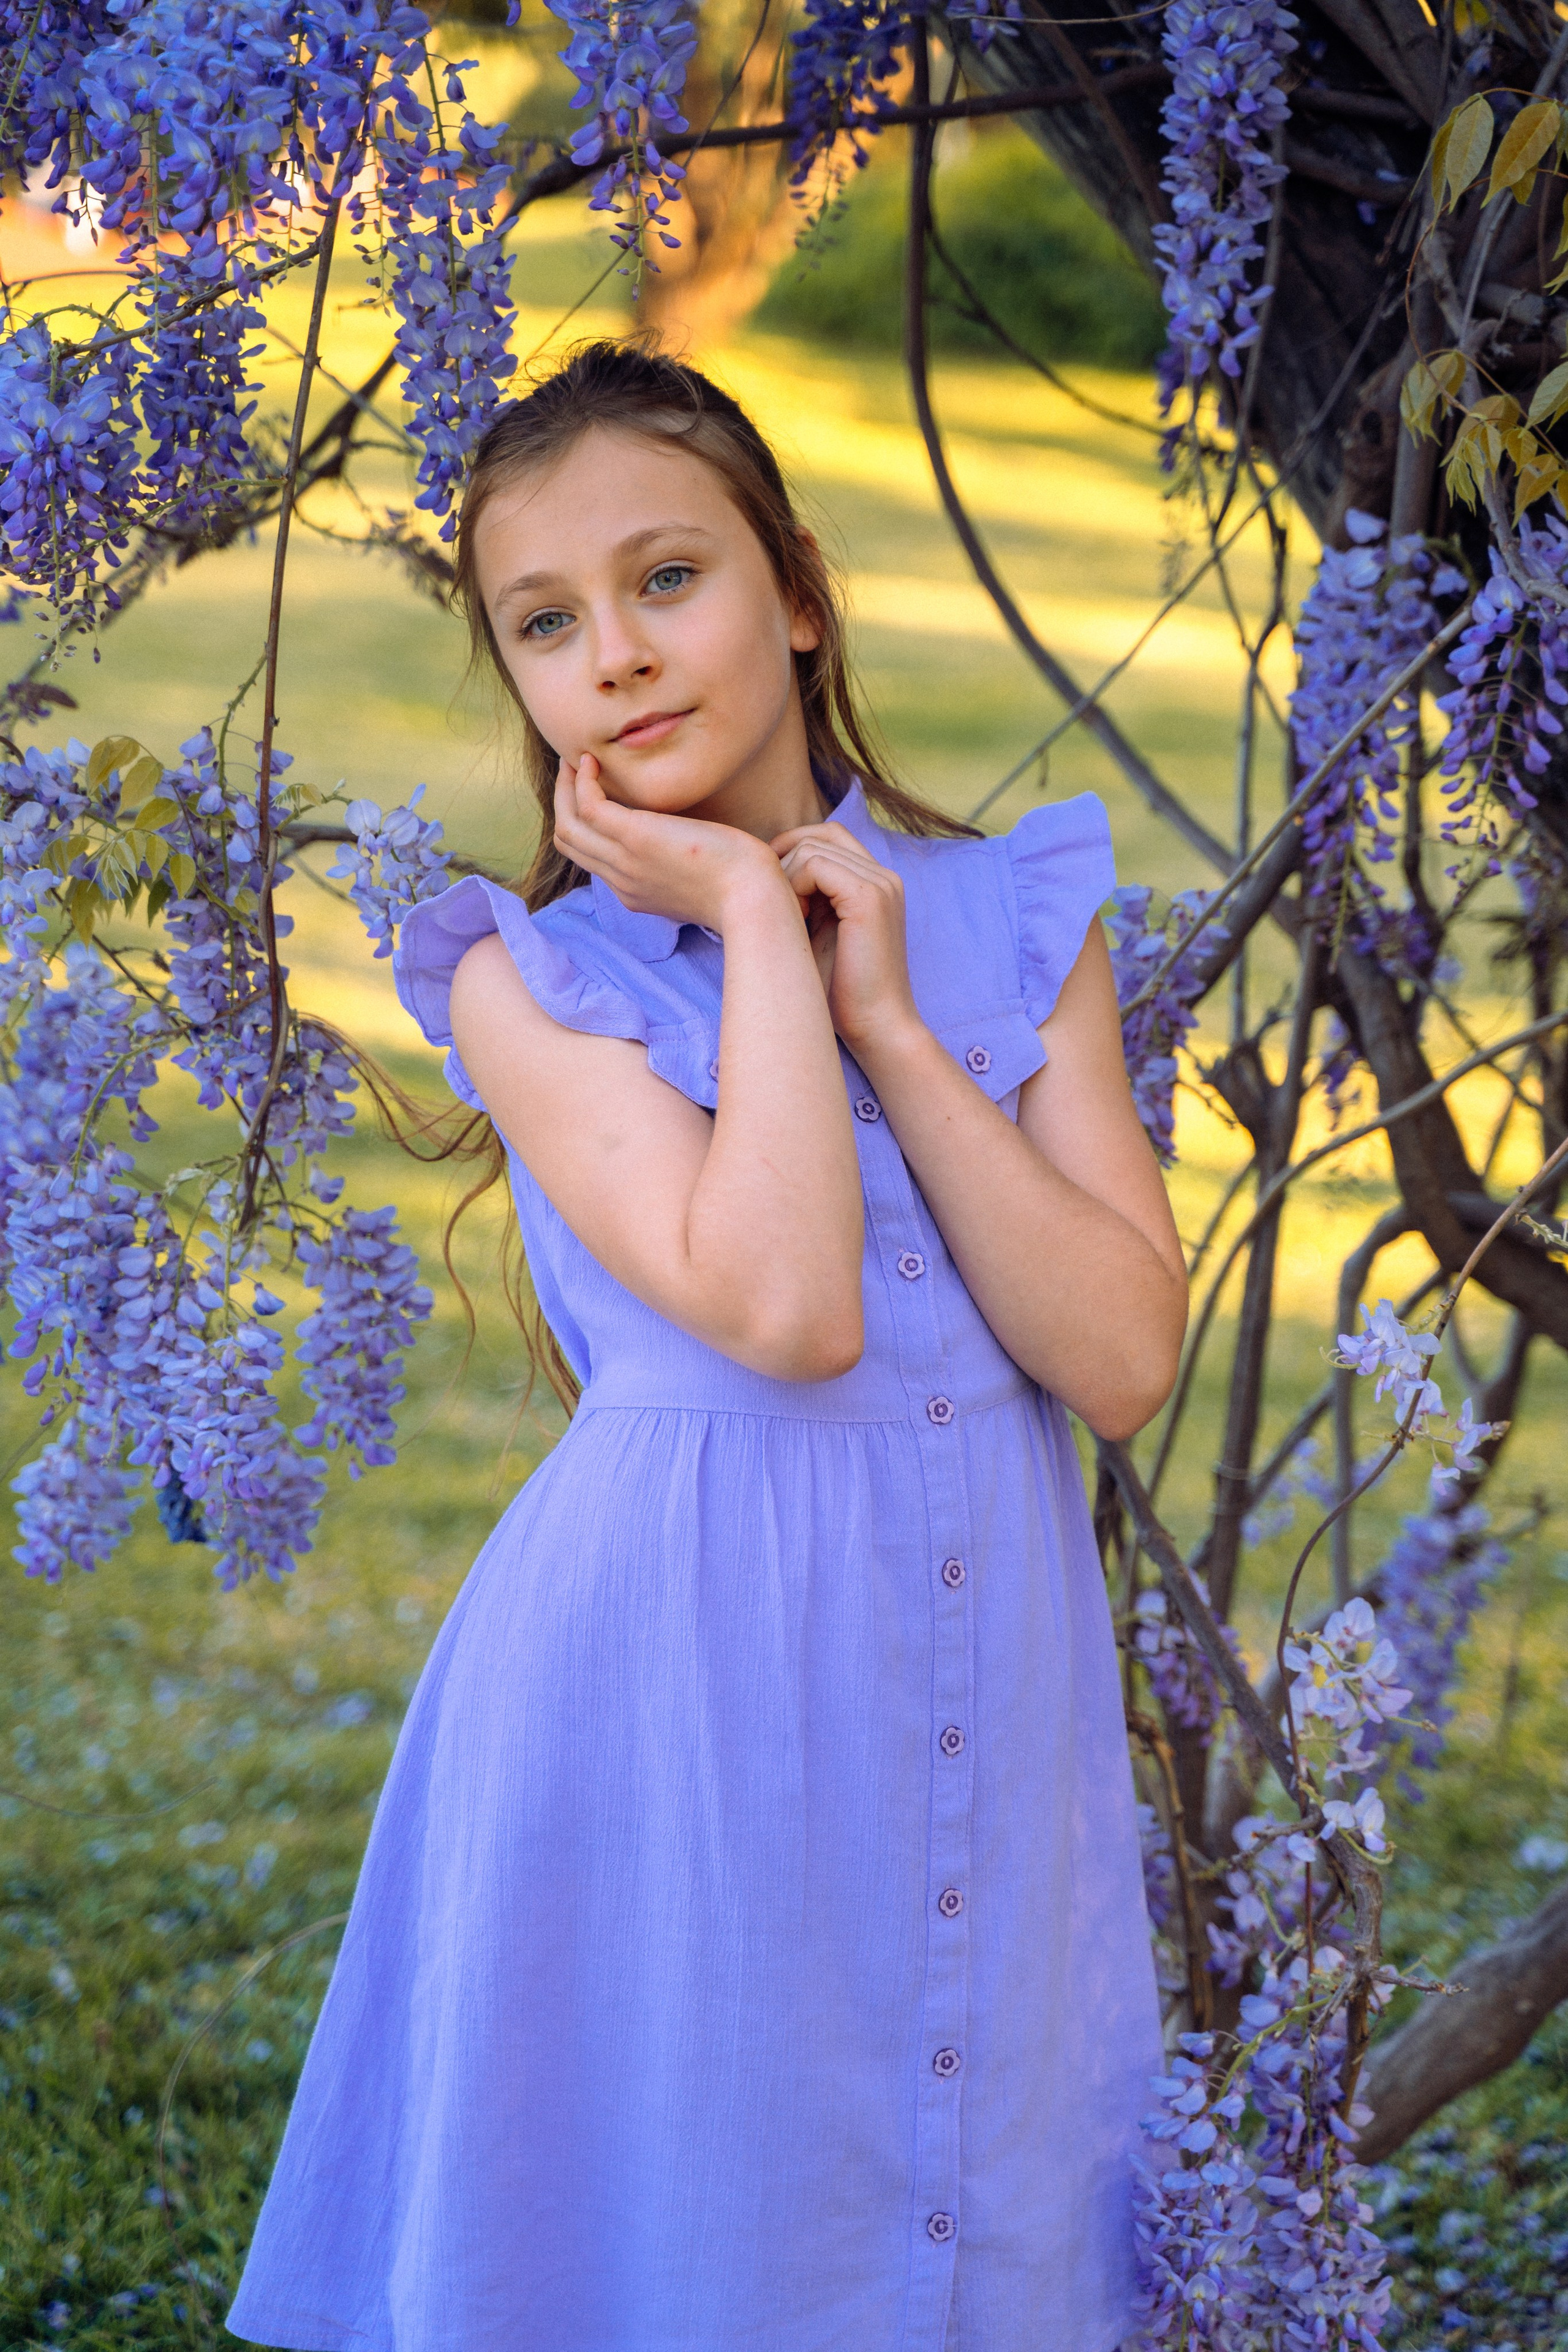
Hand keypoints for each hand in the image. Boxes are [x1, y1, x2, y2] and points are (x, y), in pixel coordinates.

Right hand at [554, 754, 784, 931]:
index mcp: (635, 892)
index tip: (593, 792)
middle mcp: (622, 881)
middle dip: (564, 801)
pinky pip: (589, 806)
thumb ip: (678, 864)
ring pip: (568, 825)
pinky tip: (594, 762)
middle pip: (569, 842)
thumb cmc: (742, 885)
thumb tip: (681, 842)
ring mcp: (625, 862)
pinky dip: (583, 782)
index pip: (592, 859)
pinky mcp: (635, 838)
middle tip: (573, 769)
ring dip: (566, 788)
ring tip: (576, 759)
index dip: (584, 824)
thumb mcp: (700, 879)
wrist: (752, 897)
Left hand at [770, 820, 923, 1058]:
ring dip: (785, 878)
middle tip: (771, 903)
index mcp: (876, 883)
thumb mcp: (818, 932)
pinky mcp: (869, 898)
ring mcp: (880, 884)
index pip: (828, 837)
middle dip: (784, 860)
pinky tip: (793, 919)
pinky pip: (815, 865)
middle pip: (819, 835)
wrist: (876, 1028)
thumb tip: (764, 869)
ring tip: (787, 919)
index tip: (770, 889)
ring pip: (812, 847)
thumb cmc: (843, 992)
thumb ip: (806, 898)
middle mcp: (884, 876)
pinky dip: (793, 886)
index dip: (791, 851)